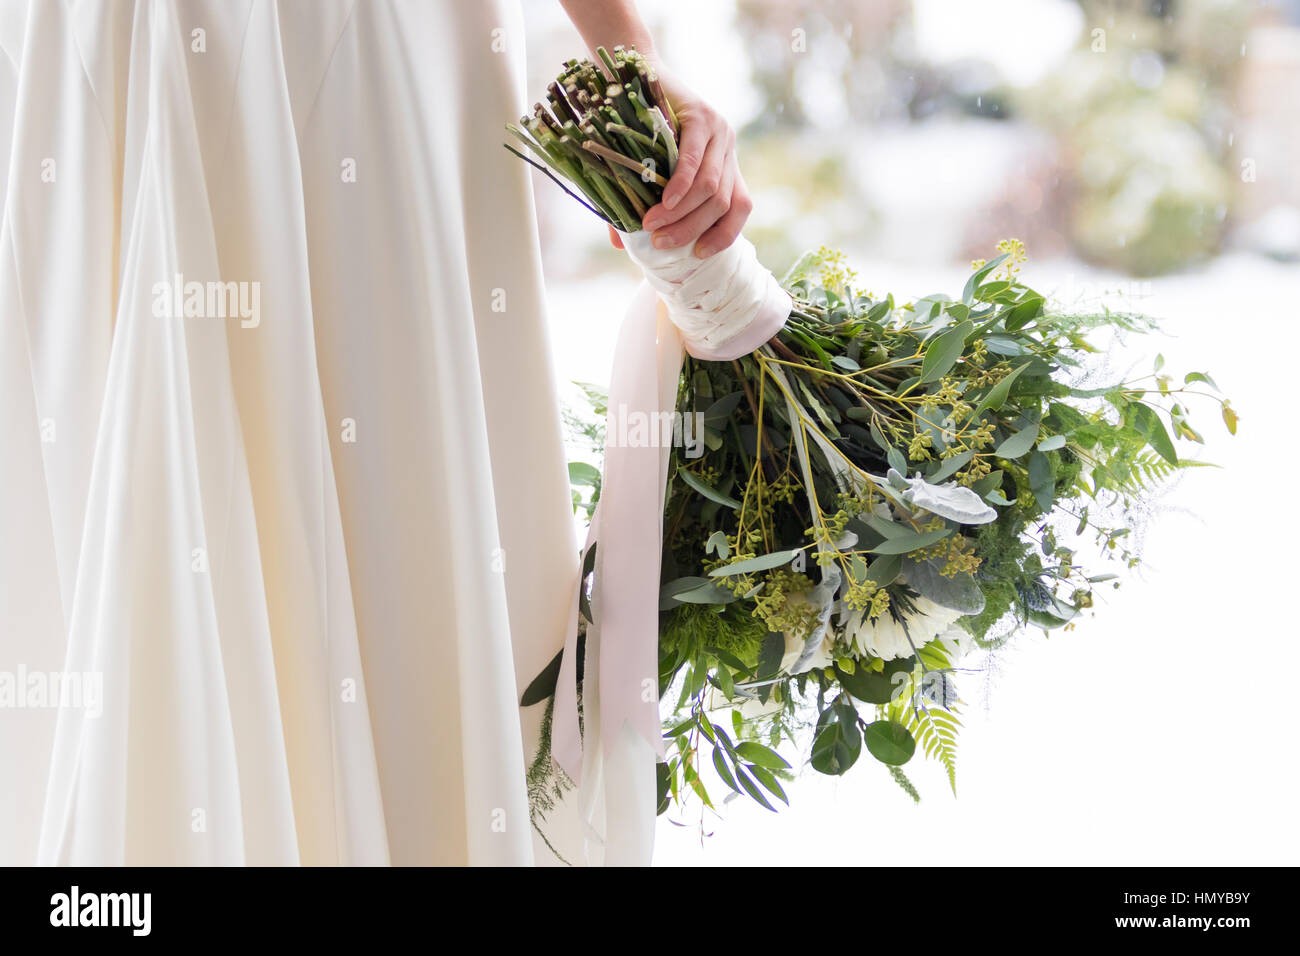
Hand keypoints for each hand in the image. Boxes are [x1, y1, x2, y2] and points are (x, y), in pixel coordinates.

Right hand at [608, 65, 751, 258]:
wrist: (633, 74)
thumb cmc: (636, 129)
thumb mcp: (644, 172)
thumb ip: (636, 206)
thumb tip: (622, 246)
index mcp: (725, 165)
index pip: (740, 208)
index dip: (724, 236)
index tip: (697, 254)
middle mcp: (728, 149)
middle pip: (722, 204)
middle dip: (691, 230)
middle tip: (660, 244)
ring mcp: (719, 132)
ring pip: (711, 188)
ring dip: (681, 214)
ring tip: (652, 227)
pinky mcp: (702, 117)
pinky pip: (695, 162)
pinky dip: (680, 187)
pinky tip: (665, 203)